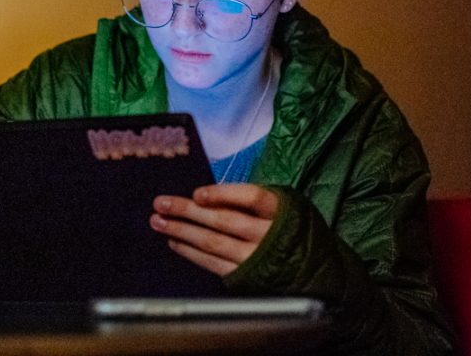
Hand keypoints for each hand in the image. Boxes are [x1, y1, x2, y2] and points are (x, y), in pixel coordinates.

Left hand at [150, 183, 278, 275]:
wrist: (312, 270)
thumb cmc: (287, 229)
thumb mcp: (281, 206)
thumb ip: (249, 200)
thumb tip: (205, 196)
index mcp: (280, 211)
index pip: (251, 197)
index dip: (222, 194)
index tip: (197, 194)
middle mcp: (268, 235)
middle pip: (224, 220)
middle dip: (188, 211)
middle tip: (161, 203)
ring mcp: (256, 258)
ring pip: (214, 242)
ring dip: (182, 231)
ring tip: (158, 221)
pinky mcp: (246, 277)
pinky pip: (213, 263)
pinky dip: (191, 252)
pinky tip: (175, 242)